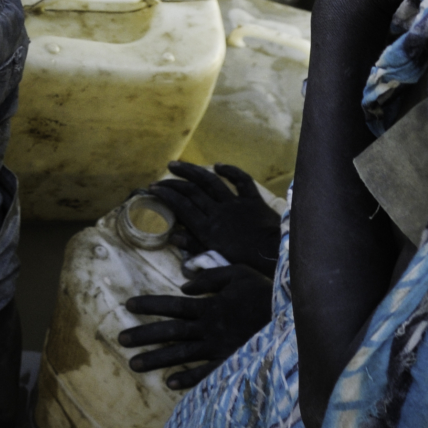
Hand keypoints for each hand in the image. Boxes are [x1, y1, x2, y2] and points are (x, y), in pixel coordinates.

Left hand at [117, 263, 273, 388]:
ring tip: (133, 365)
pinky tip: (170, 384)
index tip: (128, 305)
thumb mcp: (238, 274)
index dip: (149, 304)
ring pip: (181, 354)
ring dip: (156, 359)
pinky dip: (189, 379)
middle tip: (120, 339)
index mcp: (209, 306)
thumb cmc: (265, 293)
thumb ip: (210, 277)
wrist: (293, 320)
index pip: (172, 305)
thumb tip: (183, 286)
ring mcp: (219, 347)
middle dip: (144, 335)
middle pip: (170, 332)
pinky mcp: (231, 362)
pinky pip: (207, 373)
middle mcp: (209, 328)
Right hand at [145, 163, 280, 270]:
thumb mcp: (215, 258)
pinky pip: (241, 181)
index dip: (166, 196)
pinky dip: (230, 171)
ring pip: (210, 181)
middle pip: (191, 192)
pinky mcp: (252, 200)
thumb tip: (173, 237)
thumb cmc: (244, 262)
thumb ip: (194, 246)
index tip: (153, 189)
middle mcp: (218, 212)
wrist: (274, 256)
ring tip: (177, 165)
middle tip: (160, 178)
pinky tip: (218, 166)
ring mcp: (235, 203)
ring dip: (192, 171)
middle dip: (173, 183)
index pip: (182, 206)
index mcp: (208, 228)